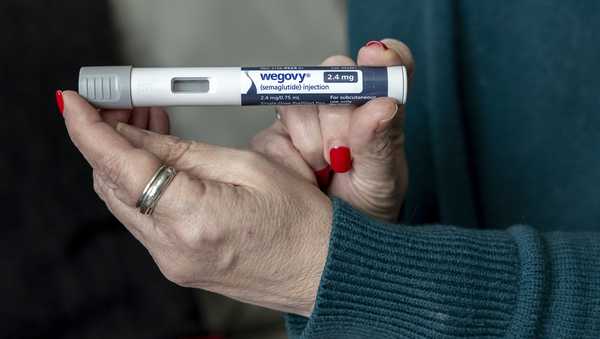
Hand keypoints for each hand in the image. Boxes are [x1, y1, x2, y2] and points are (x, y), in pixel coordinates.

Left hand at [61, 91, 331, 315]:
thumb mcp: (247, 167)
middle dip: (108, 139)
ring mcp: (171, 262)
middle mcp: (173, 249)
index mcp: (194, 219)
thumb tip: (138, 135)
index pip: (121, 168)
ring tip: (147, 123)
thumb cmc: (301, 222)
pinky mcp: (176, 264)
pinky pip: (143, 218)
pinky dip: (142, 185)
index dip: (90, 131)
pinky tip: (159, 160)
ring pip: (124, 201)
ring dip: (125, 160)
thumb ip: (184, 152)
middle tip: (121, 103)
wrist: (321, 271)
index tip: (72, 103)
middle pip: (113, 185)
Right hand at [251, 39, 413, 220]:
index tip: (377, 58)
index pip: (387, 65)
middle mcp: (342, 104)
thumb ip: (382, 143)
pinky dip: (291, 157)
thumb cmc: (366, 209)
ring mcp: (306, 118)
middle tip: (344, 154)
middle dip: (339, 114)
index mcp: (378, 107)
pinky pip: (275, 132)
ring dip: (313, 141)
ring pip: (301, 101)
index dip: (383, 57)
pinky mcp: (275, 137)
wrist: (327, 243)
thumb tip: (383, 105)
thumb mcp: (383, 182)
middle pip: (335, 73)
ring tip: (326, 170)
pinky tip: (305, 176)